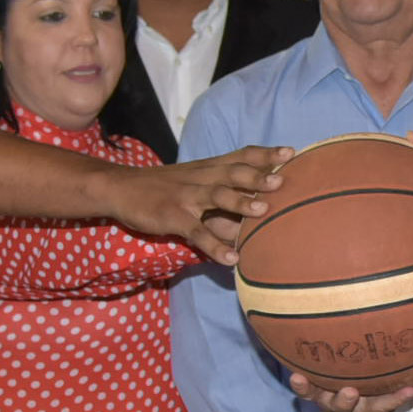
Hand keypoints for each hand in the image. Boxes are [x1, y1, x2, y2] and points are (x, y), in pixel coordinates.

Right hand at [113, 147, 288, 264]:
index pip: (240, 156)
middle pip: (232, 173)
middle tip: (282, 180)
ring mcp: (186, 197)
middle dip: (258, 176)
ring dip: (240, 203)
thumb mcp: (195, 179)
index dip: (264, 154)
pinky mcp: (173, 217)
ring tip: (263, 211)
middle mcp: (201, 178)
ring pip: (216, 196)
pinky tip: (231, 259)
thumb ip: (224, 187)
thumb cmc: (165, 187)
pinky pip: (197, 232)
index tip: (291, 152)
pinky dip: (214, 246)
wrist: (121, 188)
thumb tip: (258, 203)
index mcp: (208, 168)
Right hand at [290, 372, 412, 411]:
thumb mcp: (323, 379)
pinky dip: (401, 397)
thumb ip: (320, 360)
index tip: (296, 377)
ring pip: (371, 408)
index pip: (307, 391)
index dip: (301, 386)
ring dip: (388, 399)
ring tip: (405, 391)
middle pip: (337, 405)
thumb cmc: (334, 386)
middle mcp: (337, 406)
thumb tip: (307, 310)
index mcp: (321, 394)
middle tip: (350, 392)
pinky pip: (390, 407)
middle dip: (344, 399)